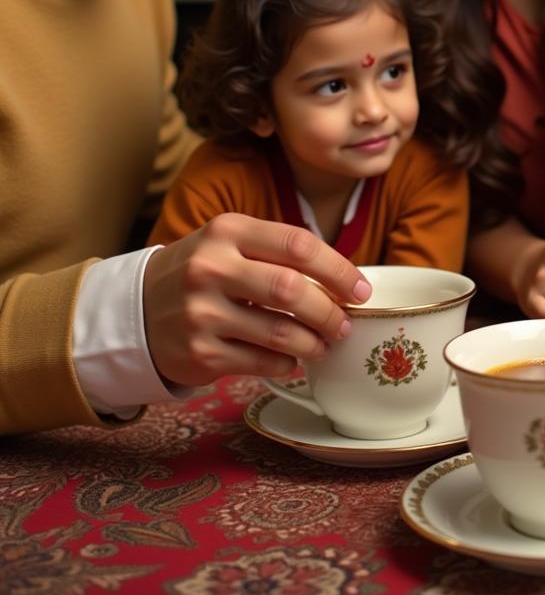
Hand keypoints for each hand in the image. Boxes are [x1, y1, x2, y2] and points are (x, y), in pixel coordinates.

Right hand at [142, 213, 371, 386]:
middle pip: (292, 290)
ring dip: (313, 343)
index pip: (299, 245)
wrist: (134, 309)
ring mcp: (201, 311)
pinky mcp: (198, 351)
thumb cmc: (203, 271)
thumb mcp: (230, 242)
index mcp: (228, 231)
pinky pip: (260, 362)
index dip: (338, 270)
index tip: (361, 290)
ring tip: (325, 345)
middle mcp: (211, 267)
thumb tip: (343, 281)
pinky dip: (286, 364)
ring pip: (280, 331)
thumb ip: (279, 252)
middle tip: (345, 324)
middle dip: (330, 311)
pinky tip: (293, 360)